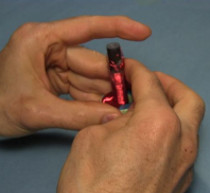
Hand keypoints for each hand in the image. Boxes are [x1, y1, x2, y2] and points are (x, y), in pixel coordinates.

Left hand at [0, 16, 150, 136]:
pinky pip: (81, 88)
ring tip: (121, 106)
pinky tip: (104, 109)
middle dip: (111, 79)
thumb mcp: (36, 110)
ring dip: (104, 93)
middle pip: (91, 62)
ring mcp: (55, 65)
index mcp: (42, 40)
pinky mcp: (57, 80)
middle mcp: (51, 49)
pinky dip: (93, 99)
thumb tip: (113, 117)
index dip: (118, 28)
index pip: (87, 28)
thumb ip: (77, 115)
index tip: (143, 32)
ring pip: (89, 77)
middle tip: (131, 95)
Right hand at [57, 60, 204, 192]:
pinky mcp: (182, 179)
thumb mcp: (92, 137)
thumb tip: (123, 114)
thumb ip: (113, 118)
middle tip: (150, 81)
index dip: (136, 69)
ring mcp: (186, 163)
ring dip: (171, 106)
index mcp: (156, 123)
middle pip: (187, 98)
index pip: (149, 82)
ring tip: (148, 107)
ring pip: (190, 122)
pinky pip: (183, 143)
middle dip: (168, 83)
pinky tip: (149, 135)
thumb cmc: (89, 184)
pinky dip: (170, 130)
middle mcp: (181, 140)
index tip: (128, 66)